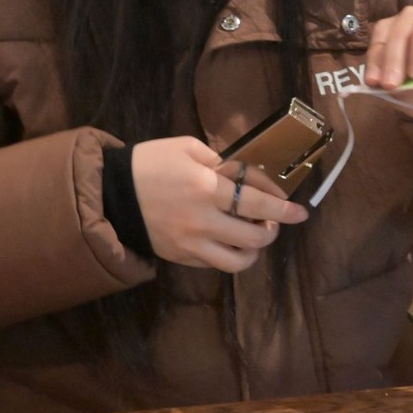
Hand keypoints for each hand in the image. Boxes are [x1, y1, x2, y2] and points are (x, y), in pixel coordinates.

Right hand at [131, 137, 308, 272]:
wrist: (112, 193)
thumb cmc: (149, 163)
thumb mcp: (186, 147)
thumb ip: (220, 160)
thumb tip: (245, 174)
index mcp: (205, 188)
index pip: (256, 202)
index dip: (282, 209)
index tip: (300, 212)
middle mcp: (202, 221)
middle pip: (253, 238)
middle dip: (271, 230)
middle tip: (271, 219)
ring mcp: (191, 244)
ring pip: (238, 262)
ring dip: (253, 250)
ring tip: (251, 235)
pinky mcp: (181, 258)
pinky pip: (216, 264)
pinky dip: (229, 254)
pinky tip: (227, 240)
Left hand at [364, 5, 412, 117]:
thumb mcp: (409, 97)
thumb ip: (398, 91)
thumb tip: (391, 86)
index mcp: (392, 34)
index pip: (379, 40)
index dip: (375, 61)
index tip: (373, 82)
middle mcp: (412, 22)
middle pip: (399, 30)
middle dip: (393, 58)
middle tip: (393, 84)